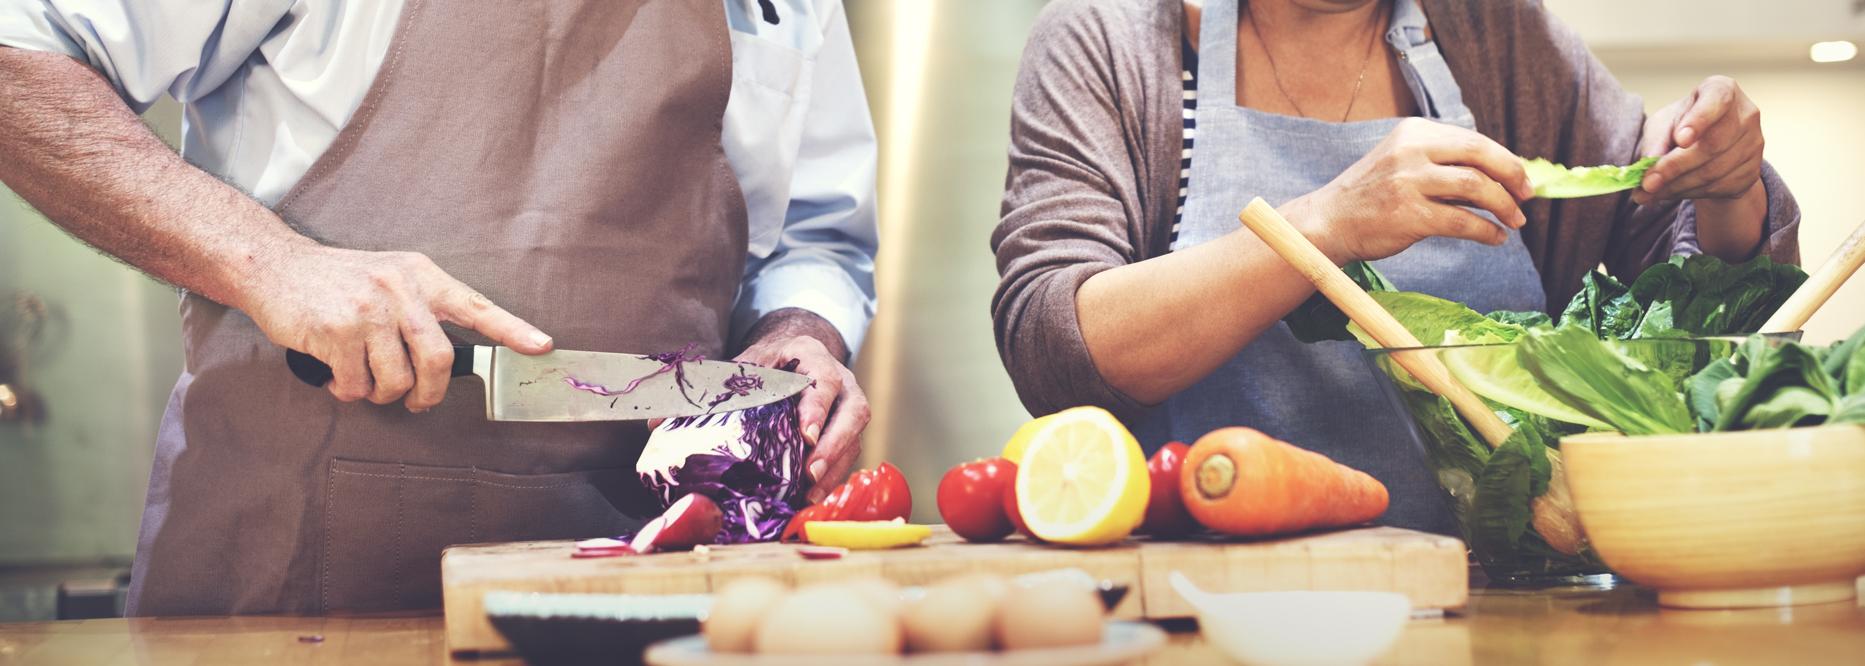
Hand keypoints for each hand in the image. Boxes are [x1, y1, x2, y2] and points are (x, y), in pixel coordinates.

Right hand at [241, 246, 551, 410]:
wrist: (274, 266)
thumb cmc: (338, 279)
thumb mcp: (389, 274)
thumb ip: (422, 307)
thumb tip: (449, 358)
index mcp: (420, 275)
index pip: (475, 305)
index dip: (511, 329)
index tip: (542, 346)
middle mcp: (399, 289)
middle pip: (439, 360)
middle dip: (430, 394)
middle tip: (417, 403)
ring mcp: (368, 309)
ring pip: (398, 380)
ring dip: (382, 393)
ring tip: (365, 379)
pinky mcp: (336, 331)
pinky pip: (358, 385)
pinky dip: (349, 391)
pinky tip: (338, 375)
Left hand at [735, 308, 868, 500]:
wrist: (791, 358)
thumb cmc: (768, 363)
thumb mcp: (753, 362)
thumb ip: (741, 381)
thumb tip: (717, 406)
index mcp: (814, 356)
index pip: (824, 380)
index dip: (818, 408)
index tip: (806, 435)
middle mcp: (842, 381)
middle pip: (854, 412)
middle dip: (834, 445)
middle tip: (811, 472)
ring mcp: (849, 408)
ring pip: (855, 438)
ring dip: (834, 468)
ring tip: (811, 494)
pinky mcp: (848, 432)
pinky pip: (847, 456)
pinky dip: (831, 478)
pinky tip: (811, 496)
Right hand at [1286, 117, 1532, 264]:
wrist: (1328, 222)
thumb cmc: (1371, 196)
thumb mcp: (1402, 163)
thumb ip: (1443, 163)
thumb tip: (1499, 176)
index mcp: (1413, 132)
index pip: (1473, 140)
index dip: (1505, 160)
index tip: (1521, 179)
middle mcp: (1411, 151)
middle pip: (1480, 154)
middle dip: (1512, 175)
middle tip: (1527, 196)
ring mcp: (1408, 182)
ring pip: (1476, 187)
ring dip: (1504, 206)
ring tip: (1515, 221)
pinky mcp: (1409, 215)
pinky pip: (1462, 221)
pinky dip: (1486, 231)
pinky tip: (1495, 238)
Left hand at [1632, 75, 1763, 205]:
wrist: (1706, 145)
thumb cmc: (1681, 126)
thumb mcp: (1663, 124)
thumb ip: (1655, 141)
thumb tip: (1648, 165)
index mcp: (1722, 90)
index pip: (1716, 100)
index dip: (1699, 120)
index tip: (1680, 140)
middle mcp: (1746, 114)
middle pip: (1712, 144)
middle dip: (1675, 167)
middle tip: (1647, 183)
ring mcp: (1754, 144)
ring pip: (1714, 172)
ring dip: (1677, 185)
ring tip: (1650, 192)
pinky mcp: (1752, 171)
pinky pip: (1719, 187)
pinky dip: (1689, 193)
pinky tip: (1670, 192)